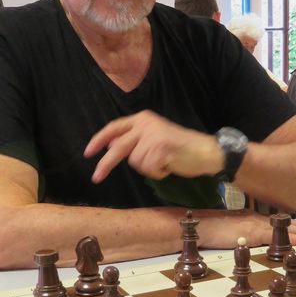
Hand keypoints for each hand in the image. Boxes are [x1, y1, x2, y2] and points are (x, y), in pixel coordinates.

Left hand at [84, 110, 222, 183]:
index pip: (114, 127)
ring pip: (136, 162)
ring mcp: (153, 136)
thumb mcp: (154, 137)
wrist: (206, 151)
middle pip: (118, 147)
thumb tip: (110, 145)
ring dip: (148, 168)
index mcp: (143, 118)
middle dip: (105, 164)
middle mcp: (146, 124)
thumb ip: (133, 139)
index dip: (99, 140)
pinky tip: (170, 165)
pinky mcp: (161, 150)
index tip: (88, 152)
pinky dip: (158, 173)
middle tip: (96, 177)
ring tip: (164, 162)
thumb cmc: (181, 147)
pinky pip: (149, 169)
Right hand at [196, 212, 295, 249]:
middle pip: (286, 223)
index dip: (295, 226)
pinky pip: (275, 236)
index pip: (280, 222)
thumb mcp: (234, 234)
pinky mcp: (253, 232)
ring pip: (284, 228)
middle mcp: (258, 220)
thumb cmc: (214, 231)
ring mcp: (256, 225)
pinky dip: (288, 240)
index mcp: (255, 220)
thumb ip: (246, 236)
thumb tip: (253, 243)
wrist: (202, 227)